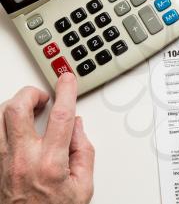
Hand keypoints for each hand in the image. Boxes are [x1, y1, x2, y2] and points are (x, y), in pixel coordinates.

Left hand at [0, 73, 94, 203]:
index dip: (66, 92)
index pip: (60, 117)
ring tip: (29, 107)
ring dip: (15, 104)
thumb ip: (84, 151)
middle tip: (43, 96)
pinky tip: (14, 124)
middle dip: (31, 93)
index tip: (67, 79)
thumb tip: (77, 126)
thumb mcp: (83, 187)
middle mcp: (22, 160)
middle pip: (16, 109)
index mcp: (50, 164)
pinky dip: (3, 121)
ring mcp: (2, 161)